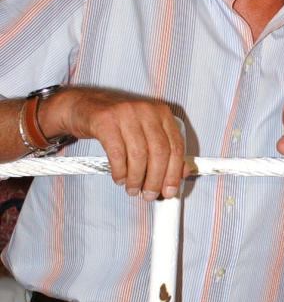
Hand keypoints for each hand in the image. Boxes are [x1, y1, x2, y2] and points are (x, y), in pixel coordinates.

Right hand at [42, 87, 185, 199]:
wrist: (85, 106)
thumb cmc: (118, 123)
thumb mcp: (145, 133)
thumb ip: (164, 151)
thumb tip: (180, 174)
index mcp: (162, 113)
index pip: (175, 146)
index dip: (174, 173)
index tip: (169, 190)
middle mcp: (146, 110)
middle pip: (159, 152)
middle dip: (156, 179)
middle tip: (149, 195)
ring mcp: (126, 113)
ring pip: (139, 154)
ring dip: (137, 178)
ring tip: (133, 189)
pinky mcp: (105, 121)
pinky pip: (117, 153)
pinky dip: (120, 171)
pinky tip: (119, 178)